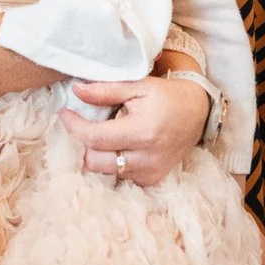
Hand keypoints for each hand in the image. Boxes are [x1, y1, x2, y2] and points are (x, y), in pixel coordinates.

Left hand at [60, 71, 212, 187]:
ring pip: (105, 171)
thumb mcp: (138, 85)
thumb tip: (76, 92)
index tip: (65, 114)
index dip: (74, 126)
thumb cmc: (166, 96)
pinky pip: (120, 176)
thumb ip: (106, 90)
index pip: (94, 138)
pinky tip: (120, 146)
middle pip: (95, 161)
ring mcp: (149, 172)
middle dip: (83, 143)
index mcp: (142, 131)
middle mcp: (146, 157)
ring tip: (107, 133)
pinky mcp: (151, 179)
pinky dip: (113, 162)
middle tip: (83, 124)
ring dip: (98, 153)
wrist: (198, 113)